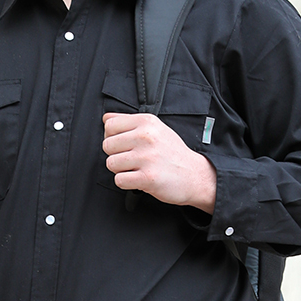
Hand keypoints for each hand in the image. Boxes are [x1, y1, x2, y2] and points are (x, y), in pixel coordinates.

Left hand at [102, 112, 216, 213]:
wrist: (194, 175)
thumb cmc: (172, 153)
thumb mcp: (155, 128)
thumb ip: (129, 121)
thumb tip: (105, 118)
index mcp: (146, 122)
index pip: (109, 124)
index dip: (113, 137)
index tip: (125, 144)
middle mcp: (146, 136)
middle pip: (107, 145)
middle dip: (116, 155)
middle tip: (133, 159)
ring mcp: (147, 157)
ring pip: (110, 163)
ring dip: (121, 170)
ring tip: (137, 168)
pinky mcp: (147, 177)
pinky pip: (119, 180)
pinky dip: (126, 183)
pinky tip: (139, 178)